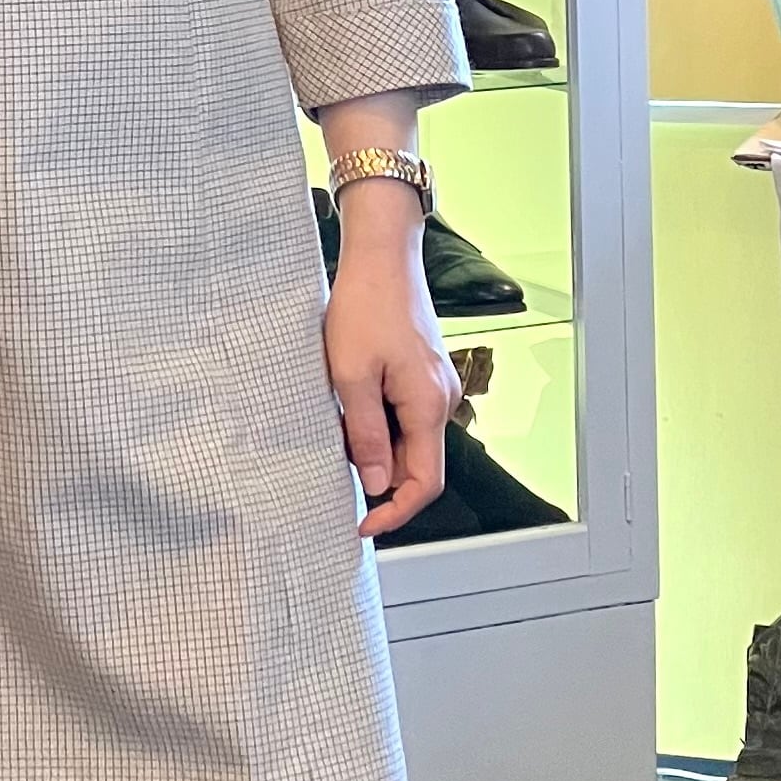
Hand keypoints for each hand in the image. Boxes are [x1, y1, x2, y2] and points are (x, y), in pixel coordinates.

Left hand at [322, 188, 462, 538]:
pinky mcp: (425, 372)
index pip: (423, 482)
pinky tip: (351, 410)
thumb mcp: (350, 376)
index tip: (363, 524)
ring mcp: (436, 385)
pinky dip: (381, 425)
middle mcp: (442, 400)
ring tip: (338, 434)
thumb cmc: (364, 307)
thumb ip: (366, 434)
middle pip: (418, 464)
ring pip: (410, 439)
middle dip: (381, 481)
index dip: (394, 511)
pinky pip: (407, 415)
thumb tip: (377, 484)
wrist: (383, 256)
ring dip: (377, 449)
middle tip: (339, 481)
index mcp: (428, 406)